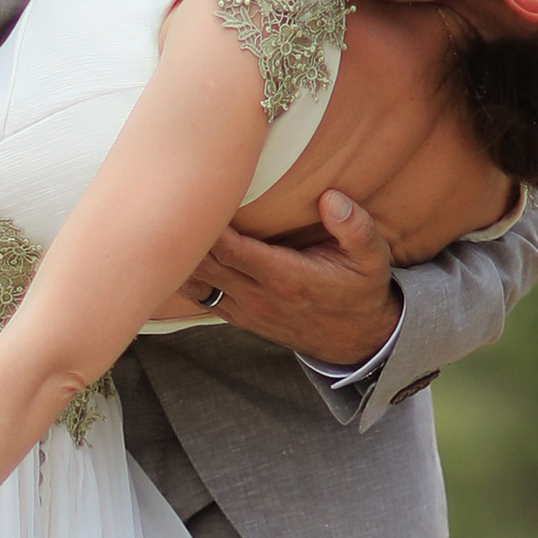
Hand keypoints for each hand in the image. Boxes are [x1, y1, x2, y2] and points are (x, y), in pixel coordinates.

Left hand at [182, 193, 400, 367]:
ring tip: (165, 221)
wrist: (356, 340)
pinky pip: (200, 296)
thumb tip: (331, 198)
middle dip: (187, 234)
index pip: (234, 251)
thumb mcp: (372, 258)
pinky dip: (186, 275)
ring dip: (181, 256)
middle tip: (171, 198)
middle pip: (206, 264)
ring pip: (197, 283)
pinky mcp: (239, 316)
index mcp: (288, 278)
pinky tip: (175, 251)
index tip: (198, 197)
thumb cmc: (361, 291)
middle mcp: (260, 297)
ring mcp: (246, 310)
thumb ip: (355, 227)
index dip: (210, 227)